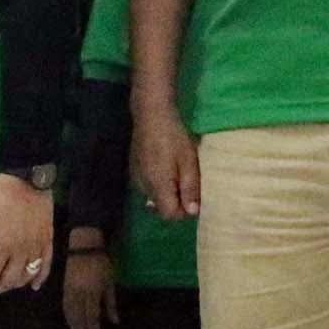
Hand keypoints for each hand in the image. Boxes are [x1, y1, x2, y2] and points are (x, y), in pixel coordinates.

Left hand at [0, 173, 52, 293]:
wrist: (29, 177)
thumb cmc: (1, 193)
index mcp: (2, 245)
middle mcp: (21, 251)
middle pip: (8, 280)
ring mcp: (37, 247)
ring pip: (26, 276)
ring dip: (13, 285)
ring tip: (2, 282)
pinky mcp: (48, 241)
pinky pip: (46, 266)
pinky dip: (40, 278)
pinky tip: (33, 286)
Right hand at [61, 247, 117, 328]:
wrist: (84, 246)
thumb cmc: (101, 263)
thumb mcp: (110, 283)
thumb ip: (111, 303)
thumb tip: (114, 322)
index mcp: (92, 291)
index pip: (92, 315)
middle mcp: (79, 293)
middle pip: (81, 317)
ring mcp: (70, 291)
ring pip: (72, 314)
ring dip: (77, 328)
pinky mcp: (65, 288)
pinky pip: (65, 307)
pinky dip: (69, 318)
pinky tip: (72, 325)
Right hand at [133, 105, 202, 220]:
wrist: (151, 113)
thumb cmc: (174, 136)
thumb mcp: (189, 162)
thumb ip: (190, 189)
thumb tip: (193, 214)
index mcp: (158, 186)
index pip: (169, 215)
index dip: (184, 211)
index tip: (194, 196)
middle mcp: (143, 186)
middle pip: (161, 207)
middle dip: (177, 201)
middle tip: (189, 180)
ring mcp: (136, 178)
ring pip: (155, 196)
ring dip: (168, 191)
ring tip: (178, 170)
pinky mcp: (134, 169)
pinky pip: (148, 185)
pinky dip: (159, 182)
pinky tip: (165, 165)